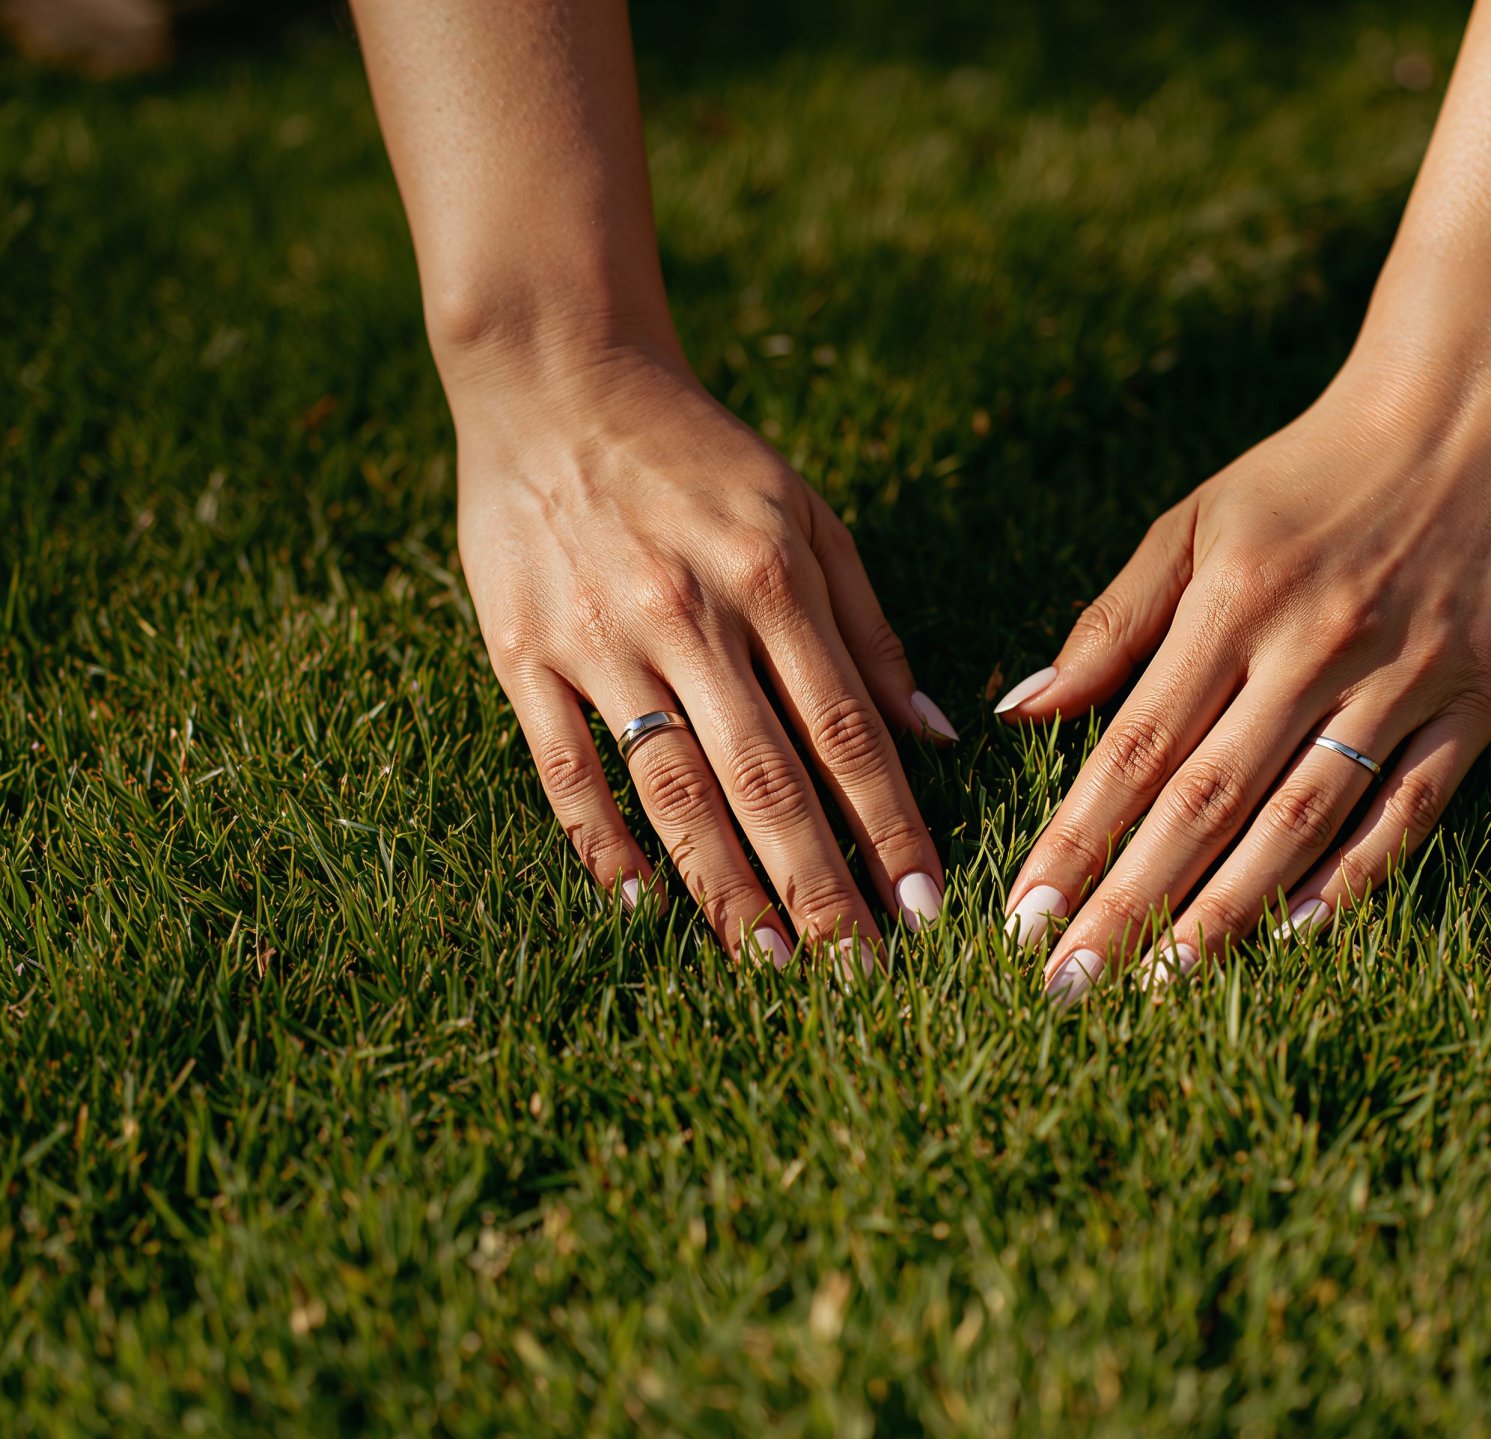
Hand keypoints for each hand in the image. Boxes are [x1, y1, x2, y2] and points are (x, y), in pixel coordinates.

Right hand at [450, 343, 956, 968]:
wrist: (556, 380)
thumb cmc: (699, 456)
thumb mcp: (806, 514)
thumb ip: (868, 628)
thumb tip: (934, 735)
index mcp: (771, 578)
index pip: (847, 731)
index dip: (891, 828)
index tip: (927, 907)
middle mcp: (689, 616)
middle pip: (767, 780)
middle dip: (821, 886)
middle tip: (859, 973)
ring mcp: (599, 640)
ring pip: (671, 791)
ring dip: (724, 887)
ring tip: (768, 961)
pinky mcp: (521, 654)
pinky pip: (566, 769)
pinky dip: (602, 842)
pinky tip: (642, 904)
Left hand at [997, 345, 1490, 996]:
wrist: (1464, 412)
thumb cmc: (1307, 477)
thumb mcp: (1195, 522)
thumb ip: (1111, 622)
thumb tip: (1019, 712)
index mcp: (1230, 603)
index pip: (1134, 746)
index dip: (1076, 837)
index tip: (1023, 916)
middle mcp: (1310, 646)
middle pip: (1206, 798)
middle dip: (1130, 900)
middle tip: (1069, 986)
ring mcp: (1398, 676)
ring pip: (1301, 815)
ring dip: (1229, 909)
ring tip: (1165, 984)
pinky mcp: (1473, 700)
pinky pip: (1409, 806)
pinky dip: (1357, 875)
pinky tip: (1299, 935)